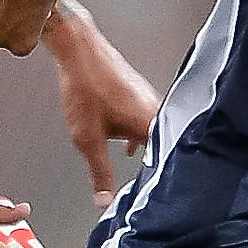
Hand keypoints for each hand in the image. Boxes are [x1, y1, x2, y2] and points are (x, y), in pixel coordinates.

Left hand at [51, 17, 160, 205]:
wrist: (78, 49)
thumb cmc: (85, 86)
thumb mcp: (88, 139)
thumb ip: (100, 171)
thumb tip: (105, 198)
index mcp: (152, 122)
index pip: (169, 158)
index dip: (165, 177)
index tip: (162, 192)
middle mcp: (157, 108)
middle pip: (164, 144)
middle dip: (156, 163)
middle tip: (153, 183)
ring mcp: (149, 97)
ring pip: (153, 130)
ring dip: (144, 146)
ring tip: (136, 162)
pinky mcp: (139, 91)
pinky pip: (145, 118)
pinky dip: (137, 132)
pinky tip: (125, 140)